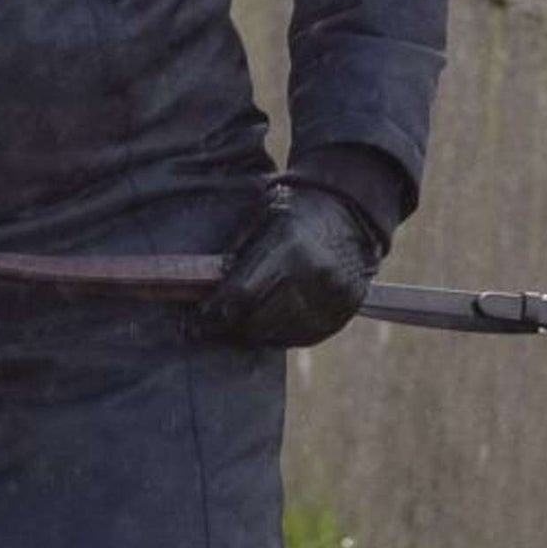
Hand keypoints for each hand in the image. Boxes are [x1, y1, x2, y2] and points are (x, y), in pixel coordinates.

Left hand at [195, 179, 381, 347]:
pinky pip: (305, 337)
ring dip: (255, 334)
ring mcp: (333, 296)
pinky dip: (282, 336)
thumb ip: (238, 248)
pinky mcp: (344, 311)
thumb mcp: (262, 214)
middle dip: (231, 327)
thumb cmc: (296, 211)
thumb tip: (209, 283)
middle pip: (260, 320)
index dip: (216, 312)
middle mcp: (314, 275)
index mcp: (289, 247)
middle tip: (212, 327)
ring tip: (239, 326)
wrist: (350, 214)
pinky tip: (267, 327)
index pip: (243, 292)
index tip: (196, 322)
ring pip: (281, 333)